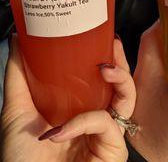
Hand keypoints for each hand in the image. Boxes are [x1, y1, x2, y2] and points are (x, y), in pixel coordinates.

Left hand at [0, 36, 135, 161]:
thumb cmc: (21, 159)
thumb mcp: (17, 110)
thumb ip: (19, 75)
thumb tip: (18, 41)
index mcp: (80, 108)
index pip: (102, 79)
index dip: (108, 57)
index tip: (103, 38)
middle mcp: (97, 120)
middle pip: (122, 86)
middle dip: (122, 62)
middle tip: (113, 45)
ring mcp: (106, 135)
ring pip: (128, 100)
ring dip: (121, 80)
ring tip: (105, 69)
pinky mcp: (112, 150)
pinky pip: (106, 124)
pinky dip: (85, 122)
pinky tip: (62, 130)